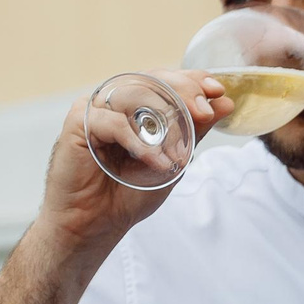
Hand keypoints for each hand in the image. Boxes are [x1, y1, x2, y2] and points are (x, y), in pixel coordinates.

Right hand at [38, 69, 226, 257]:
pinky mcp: (78, 123)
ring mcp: (95, 110)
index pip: (165, 79)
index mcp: (135, 107)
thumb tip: (224, 102)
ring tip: (175, 156)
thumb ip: (195, 131)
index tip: (217, 91)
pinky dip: (138, 142)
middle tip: (204, 112)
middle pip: (151, 79)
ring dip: (163, 122)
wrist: (96, 224)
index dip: (192, 80)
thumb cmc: (128, 194)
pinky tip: (154, 162)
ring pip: (134, 94)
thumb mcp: (174, 161)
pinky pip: (114, 121)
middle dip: (184, 91)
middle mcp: (114, 103)